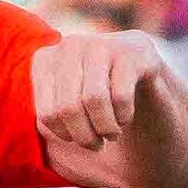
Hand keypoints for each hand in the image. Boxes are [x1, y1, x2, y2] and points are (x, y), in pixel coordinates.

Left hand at [27, 33, 160, 162]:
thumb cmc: (97, 115)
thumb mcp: (63, 119)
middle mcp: (70, 45)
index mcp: (45, 60)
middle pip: (68, 108)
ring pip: (94, 99)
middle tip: (97, 144)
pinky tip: (126, 117)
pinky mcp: (134, 52)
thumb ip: (46, 119)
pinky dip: (124, 117)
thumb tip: (42, 128)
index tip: (76, 138)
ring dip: (106, 129)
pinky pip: (122, 96)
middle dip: (85, 137)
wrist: (145, 95)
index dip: (64, 136)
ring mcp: (103, 43)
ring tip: (112, 134)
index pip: (46, 114)